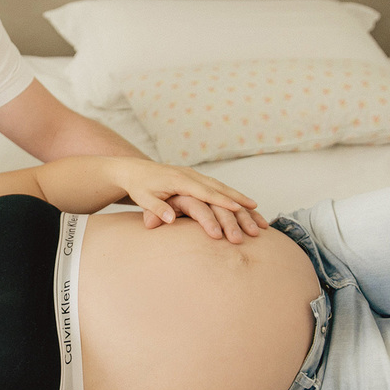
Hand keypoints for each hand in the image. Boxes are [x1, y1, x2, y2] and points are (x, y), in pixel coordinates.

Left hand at [118, 160, 265, 241]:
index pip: (205, 192)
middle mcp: (190, 175)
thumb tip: (170, 219)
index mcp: (180, 180)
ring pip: (220, 186)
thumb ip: (157, 208)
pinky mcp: (194, 177)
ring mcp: (194, 175)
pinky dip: (229, 194)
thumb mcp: (143, 198)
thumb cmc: (139, 186)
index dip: (222, 201)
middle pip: (218, 188)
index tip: (238, 209)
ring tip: (255, 208)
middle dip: (238, 199)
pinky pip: (215, 186)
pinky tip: (240, 202)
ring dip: (238, 196)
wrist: (134, 170)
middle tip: (255, 209)